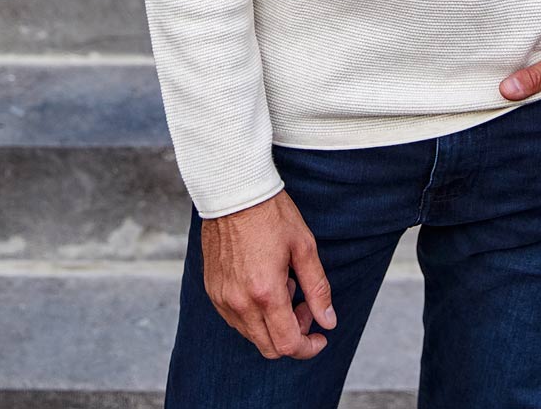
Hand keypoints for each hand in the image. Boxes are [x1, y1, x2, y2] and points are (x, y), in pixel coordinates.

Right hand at [200, 189, 336, 358]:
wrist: (234, 192)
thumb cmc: (271, 214)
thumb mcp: (304, 247)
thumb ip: (317, 289)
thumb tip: (328, 322)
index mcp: (265, 292)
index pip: (288, 344)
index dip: (308, 348)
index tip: (320, 337)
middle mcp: (239, 302)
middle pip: (269, 347)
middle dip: (293, 335)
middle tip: (305, 305)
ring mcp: (222, 298)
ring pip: (251, 334)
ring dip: (272, 323)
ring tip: (284, 285)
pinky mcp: (212, 290)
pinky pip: (235, 318)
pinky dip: (254, 313)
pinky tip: (263, 283)